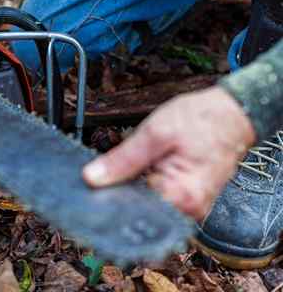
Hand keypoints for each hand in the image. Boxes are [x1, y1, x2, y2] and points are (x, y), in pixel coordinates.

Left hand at [82, 86, 255, 219]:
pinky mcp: (188, 199)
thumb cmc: (201, 120)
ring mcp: (190, 207)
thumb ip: (123, 159)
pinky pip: (158, 198)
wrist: (232, 114)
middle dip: (120, 192)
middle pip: (139, 210)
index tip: (96, 184)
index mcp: (181, 196)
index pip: (131, 210)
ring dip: (133, 188)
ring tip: (136, 164)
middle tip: (114, 169)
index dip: (110, 197)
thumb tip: (92, 178)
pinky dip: (145, 186)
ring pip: (146, 204)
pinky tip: (144, 170)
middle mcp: (189, 209)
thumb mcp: (155, 133)